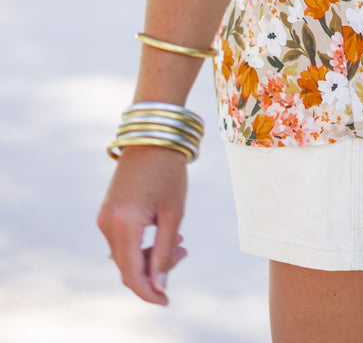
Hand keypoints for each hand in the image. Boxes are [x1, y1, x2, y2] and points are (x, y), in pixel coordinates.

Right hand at [97, 147, 188, 304]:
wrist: (152, 135)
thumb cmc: (168, 171)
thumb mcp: (173, 213)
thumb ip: (165, 252)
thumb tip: (160, 286)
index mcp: (123, 224)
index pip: (131, 274)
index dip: (148, 292)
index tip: (166, 300)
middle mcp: (106, 223)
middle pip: (127, 266)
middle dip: (154, 270)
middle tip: (184, 253)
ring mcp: (104, 217)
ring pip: (125, 253)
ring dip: (149, 256)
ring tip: (179, 242)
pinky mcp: (107, 211)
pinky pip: (122, 239)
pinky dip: (141, 243)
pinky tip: (163, 233)